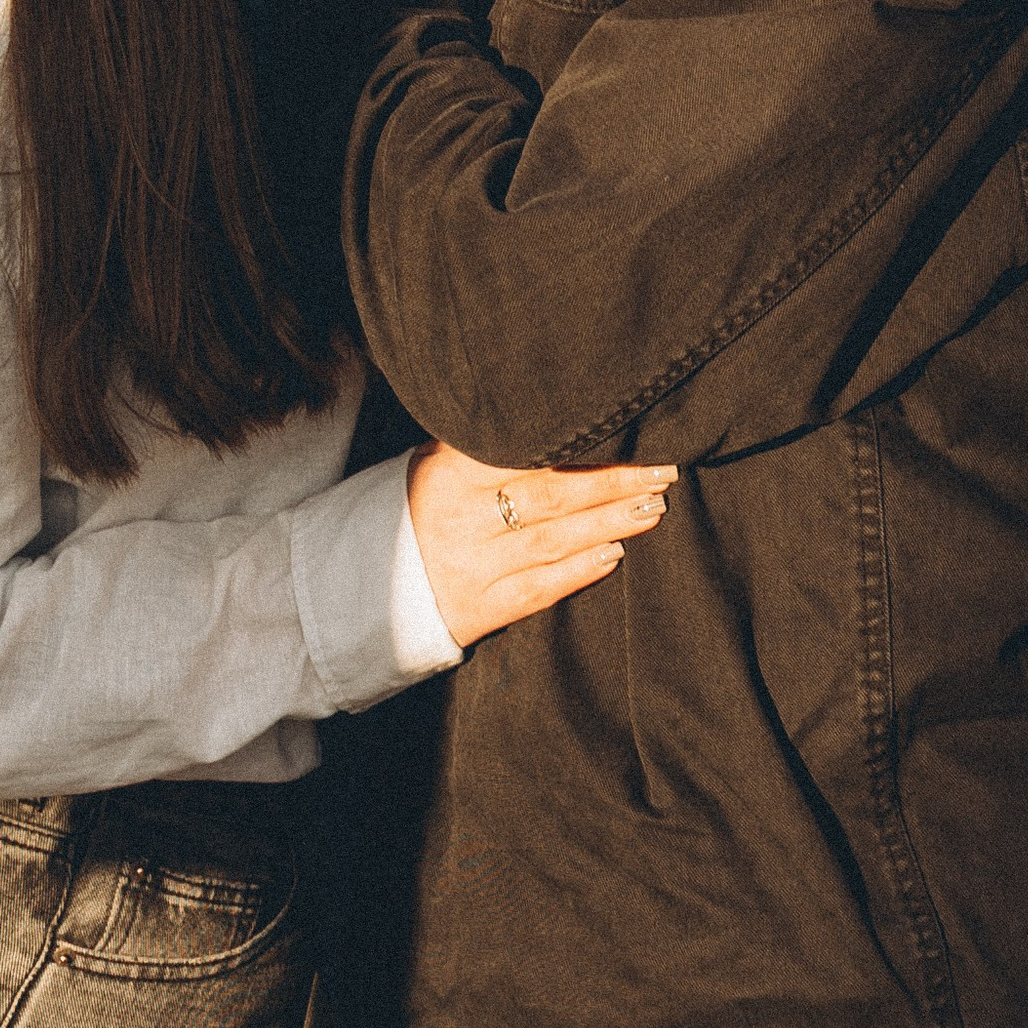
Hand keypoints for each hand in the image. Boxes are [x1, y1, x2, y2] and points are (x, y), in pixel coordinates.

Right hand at [406, 444, 674, 650]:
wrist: (366, 584)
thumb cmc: (419, 508)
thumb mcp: (437, 463)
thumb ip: (486, 447)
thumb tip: (561, 418)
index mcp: (449, 472)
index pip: (522, 453)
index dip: (578, 443)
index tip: (624, 428)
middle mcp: (460, 518)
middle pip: (550, 495)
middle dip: (612, 483)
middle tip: (660, 471)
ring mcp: (471, 567)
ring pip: (553, 541)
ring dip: (609, 524)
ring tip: (651, 508)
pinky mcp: (479, 608)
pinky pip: (539, 588)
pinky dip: (579, 570)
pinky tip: (614, 554)